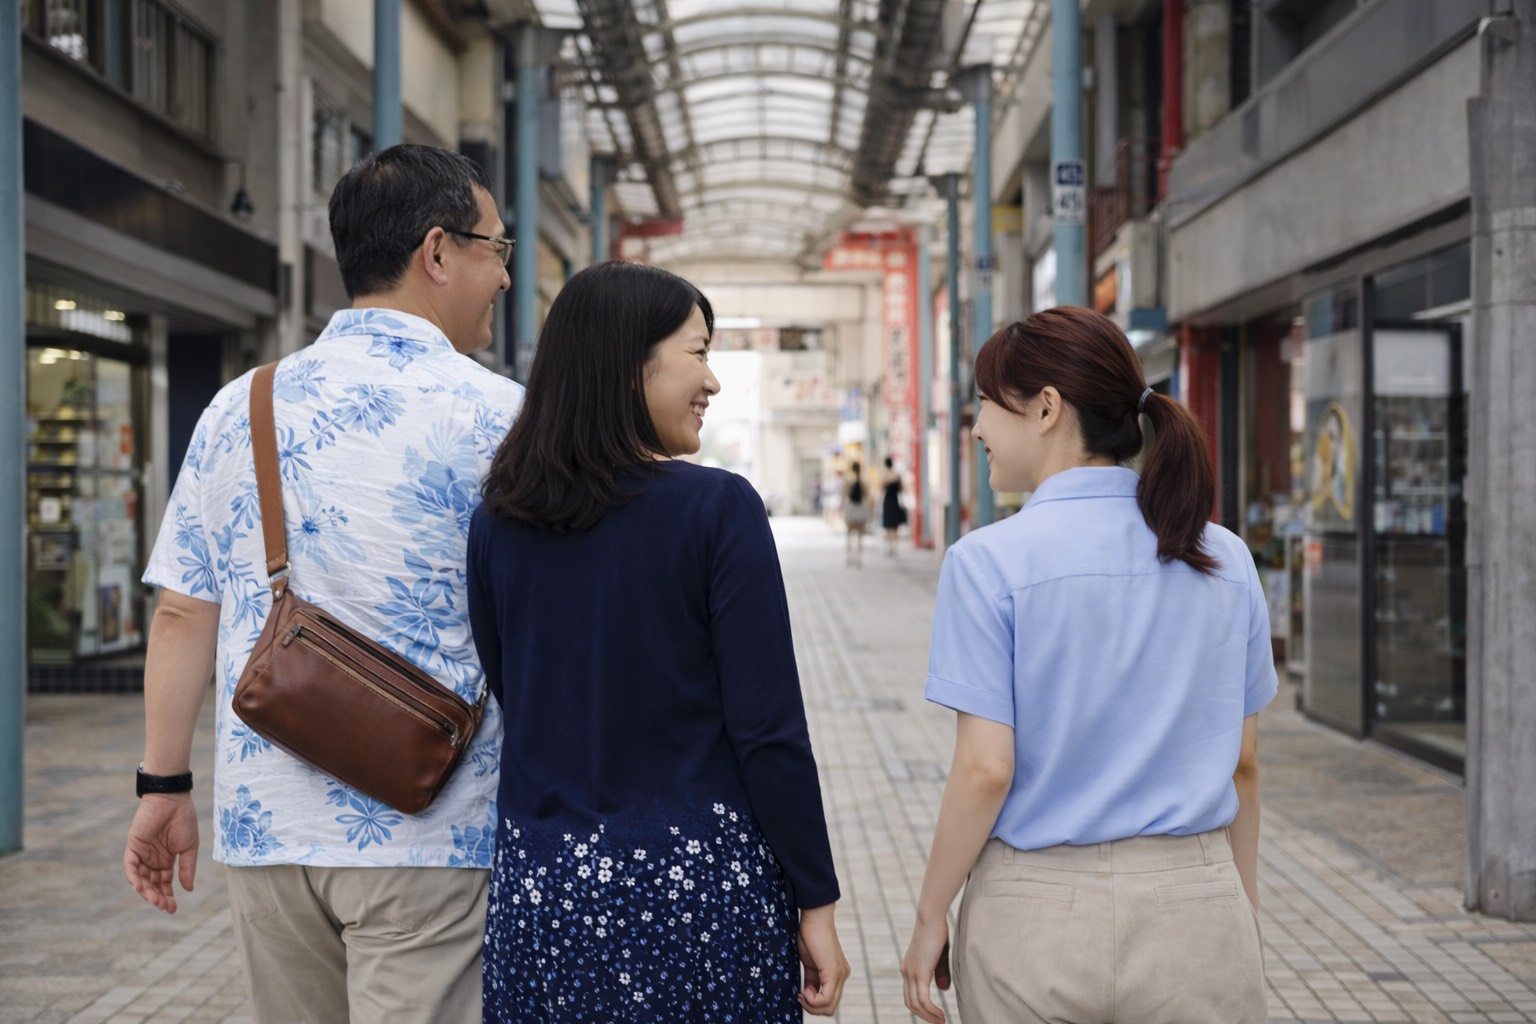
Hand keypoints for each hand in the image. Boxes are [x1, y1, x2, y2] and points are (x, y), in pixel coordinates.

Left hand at [123, 793, 199, 913]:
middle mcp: (152, 860)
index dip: (168, 896)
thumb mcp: (189, 847)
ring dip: (147, 891)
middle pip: (152, 884)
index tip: (174, 908)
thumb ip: (187, 868)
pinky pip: (130, 867)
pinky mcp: (132, 847)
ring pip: (141, 879)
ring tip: (156, 900)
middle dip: (158, 897)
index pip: (164, 883)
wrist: (172, 800)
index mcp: (166, 860)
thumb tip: (188, 889)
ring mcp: (142, 854)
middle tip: (166, 906)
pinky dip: (134, 878)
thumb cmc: (184, 820)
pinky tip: (141, 887)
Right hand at [796, 903, 850, 1015]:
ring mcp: (840, 975)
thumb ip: (812, 980)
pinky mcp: (834, 972)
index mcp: (837, 974)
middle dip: (812, 1008)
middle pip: (830, 1008)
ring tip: (801, 992)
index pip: (829, 1002)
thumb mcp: (810, 963)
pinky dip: (812, 1000)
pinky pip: (825, 999)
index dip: (812, 1004)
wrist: (815, 918)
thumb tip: (806, 994)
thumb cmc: (809, 936)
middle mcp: (842, 976)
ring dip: (811, 1005)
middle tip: (800, 995)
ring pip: (829, 1007)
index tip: (800, 992)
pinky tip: (804, 990)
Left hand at [901, 915, 952, 1023]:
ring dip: (929, 1016)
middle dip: (924, 1016)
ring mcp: (911, 973)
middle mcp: (906, 972)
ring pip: (915, 1004)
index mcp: (909, 967)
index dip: (921, 1008)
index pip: (910, 994)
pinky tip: (941, 1015)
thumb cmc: (936, 932)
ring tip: (942, 1022)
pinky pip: (923, 999)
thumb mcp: (938, 956)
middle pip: (910, 1003)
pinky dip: (931, 1010)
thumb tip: (943, 990)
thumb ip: (939, 973)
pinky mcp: (920, 973)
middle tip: (938, 1022)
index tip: (934, 1015)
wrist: (931, 918)